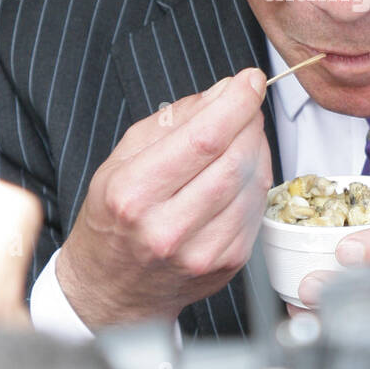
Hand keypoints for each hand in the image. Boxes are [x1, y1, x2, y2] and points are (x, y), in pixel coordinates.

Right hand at [55, 68, 271, 327]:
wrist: (111, 287)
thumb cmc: (114, 218)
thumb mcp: (123, 159)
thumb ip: (174, 120)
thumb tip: (224, 91)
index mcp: (134, 194)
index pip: (203, 139)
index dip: (235, 103)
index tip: (250, 81)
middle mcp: (167, 229)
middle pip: (234, 160)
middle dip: (249, 121)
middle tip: (246, 106)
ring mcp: (201, 252)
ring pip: (253, 184)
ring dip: (257, 149)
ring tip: (242, 137)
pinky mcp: (227, 265)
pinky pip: (256, 209)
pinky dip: (257, 181)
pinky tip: (240, 172)